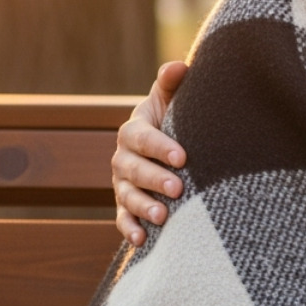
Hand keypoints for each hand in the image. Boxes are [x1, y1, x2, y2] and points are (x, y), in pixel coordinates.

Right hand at [112, 61, 188, 245]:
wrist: (168, 144)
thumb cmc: (174, 118)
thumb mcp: (171, 99)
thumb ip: (172, 83)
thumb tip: (181, 65)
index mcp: (134, 131)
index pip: (143, 139)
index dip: (161, 147)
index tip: (183, 158)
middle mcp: (123, 158)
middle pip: (133, 169)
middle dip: (154, 179)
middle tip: (178, 188)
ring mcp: (123, 184)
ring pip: (127, 196)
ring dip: (143, 206)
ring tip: (163, 216)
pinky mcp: (126, 206)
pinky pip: (122, 219)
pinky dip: (130, 229)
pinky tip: (143, 239)